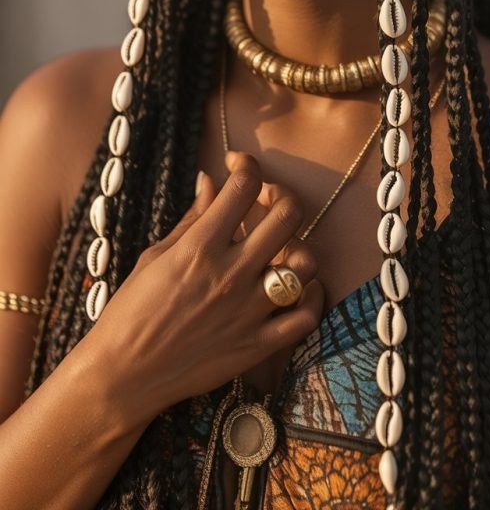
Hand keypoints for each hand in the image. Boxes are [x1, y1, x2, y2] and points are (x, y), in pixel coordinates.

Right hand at [86, 156, 322, 428]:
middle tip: (268, 201)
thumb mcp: (156, 256)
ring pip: (305, 265)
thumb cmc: (131, 312)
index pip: (244, 187)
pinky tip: (300, 287)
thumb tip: (211, 181)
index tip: (239, 166)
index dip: (247, 166)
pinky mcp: (258, 346)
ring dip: (298, 249)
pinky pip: (306, 317)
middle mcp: (231, 274)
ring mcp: (249, 311)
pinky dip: (311, 298)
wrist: (124, 376)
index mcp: (200, 248)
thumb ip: (192, 218)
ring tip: (282, 250)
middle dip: (282, 197)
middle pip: (287, 216)